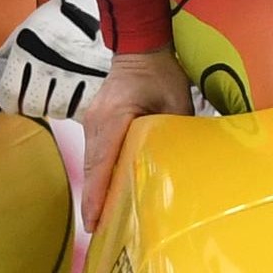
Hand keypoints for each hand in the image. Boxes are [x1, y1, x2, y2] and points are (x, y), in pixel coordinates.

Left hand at [0, 0, 113, 118]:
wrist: (95, 6)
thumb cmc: (53, 21)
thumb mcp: (22, 35)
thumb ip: (0, 63)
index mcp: (25, 51)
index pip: (9, 94)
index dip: (9, 102)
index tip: (13, 100)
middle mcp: (47, 63)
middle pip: (32, 106)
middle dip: (33, 103)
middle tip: (40, 90)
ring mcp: (73, 72)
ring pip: (56, 110)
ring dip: (56, 104)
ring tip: (61, 86)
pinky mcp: (96, 79)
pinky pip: (79, 107)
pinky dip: (76, 104)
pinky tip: (77, 88)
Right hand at [80, 49, 192, 231]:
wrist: (140, 45)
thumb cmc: (160, 72)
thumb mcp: (176, 101)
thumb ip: (174, 130)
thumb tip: (180, 160)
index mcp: (114, 116)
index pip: (102, 161)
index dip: (97, 193)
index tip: (94, 219)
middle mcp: (96, 121)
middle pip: (93, 167)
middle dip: (93, 198)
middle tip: (97, 227)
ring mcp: (92, 121)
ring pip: (91, 161)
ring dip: (95, 186)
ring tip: (100, 216)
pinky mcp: (95, 122)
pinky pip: (95, 152)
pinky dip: (98, 172)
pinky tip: (105, 189)